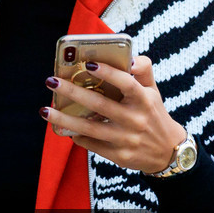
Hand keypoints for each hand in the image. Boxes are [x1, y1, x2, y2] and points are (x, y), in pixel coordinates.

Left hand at [43, 56, 186, 174]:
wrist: (168, 151)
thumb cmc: (154, 114)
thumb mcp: (153, 91)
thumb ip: (143, 70)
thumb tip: (128, 57)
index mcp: (144, 99)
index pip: (126, 82)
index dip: (108, 73)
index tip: (87, 64)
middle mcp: (136, 119)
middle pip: (101, 105)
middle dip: (73, 92)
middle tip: (52, 81)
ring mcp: (127, 139)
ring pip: (90, 128)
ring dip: (65, 120)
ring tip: (45, 110)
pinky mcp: (119, 155)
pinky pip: (92, 144)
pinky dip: (76, 136)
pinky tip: (63, 129)